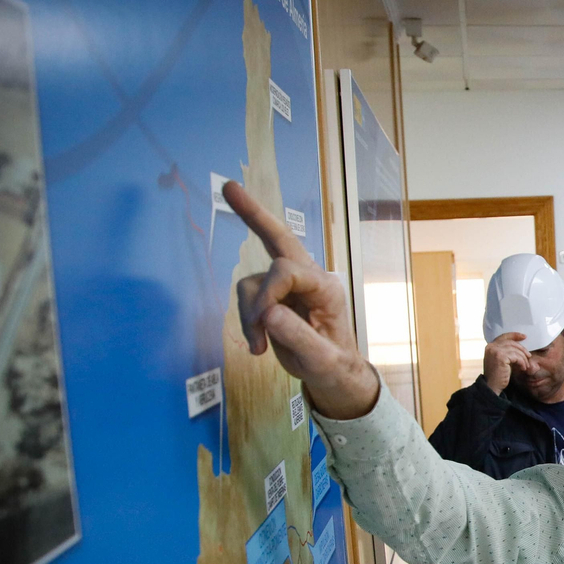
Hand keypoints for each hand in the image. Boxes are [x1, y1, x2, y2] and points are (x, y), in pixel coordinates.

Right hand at [229, 181, 378, 418]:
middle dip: (254, 215)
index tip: (263, 321)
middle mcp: (308, 279)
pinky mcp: (275, 298)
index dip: (269, 293)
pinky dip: (246, 320)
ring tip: (259, 344)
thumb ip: (297, 336)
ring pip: (252, 283)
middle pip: (278, 239)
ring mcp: (290, 287)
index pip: (287, 269)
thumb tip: (269, 314)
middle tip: (230, 187)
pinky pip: (247, 298)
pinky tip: (257, 344)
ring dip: (248, 314)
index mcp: (325, 287)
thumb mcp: (321, 359)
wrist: (333, 376)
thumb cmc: (333, 366)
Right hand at [482, 333, 531, 394]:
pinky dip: (522, 362)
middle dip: (522, 349)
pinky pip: (516, 356)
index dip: (514, 335)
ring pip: (515, 350)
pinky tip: (523, 368)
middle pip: (511, 343)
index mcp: (490, 346)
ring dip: (523, 358)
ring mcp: (495, 351)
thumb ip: (506, 352)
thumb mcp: (501, 360)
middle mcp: (491, 347)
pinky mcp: (501, 357)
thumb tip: (520, 347)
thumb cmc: (498, 376)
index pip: (504, 336)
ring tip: (525, 365)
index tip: (524, 337)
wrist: (492, 387)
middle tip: (529, 356)